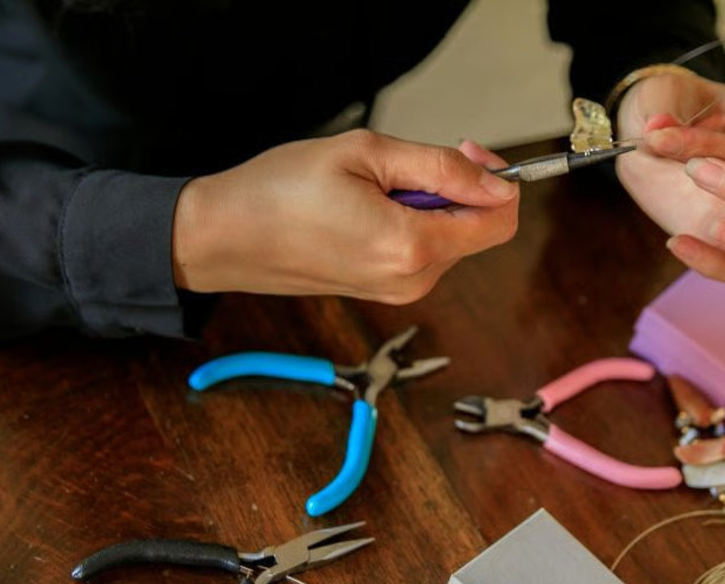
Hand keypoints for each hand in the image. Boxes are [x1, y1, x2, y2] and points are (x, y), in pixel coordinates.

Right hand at [172, 130, 518, 302]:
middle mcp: (412, 280)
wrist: (225, 237)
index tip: (464, 151)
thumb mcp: (367, 154)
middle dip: (456, 189)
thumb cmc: (280, 191)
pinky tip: (363, 211)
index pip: (499, 221)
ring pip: (448, 240)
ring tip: (369, 190)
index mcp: (412, 247)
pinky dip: (408, 224)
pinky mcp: (382, 291)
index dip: (496, 179)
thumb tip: (498, 182)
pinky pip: (420, 252)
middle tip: (402, 163)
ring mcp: (397, 291)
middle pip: (475, 230)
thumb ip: (442, 168)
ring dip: (427, 206)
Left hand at [615, 72, 724, 281]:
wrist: (653, 136)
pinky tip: (676, 242)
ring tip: (715, 228)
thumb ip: (665, 109)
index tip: (661, 136)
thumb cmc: (673, 110)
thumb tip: (658, 129)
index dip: (710, 141)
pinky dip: (713, 264)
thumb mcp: (665, 99)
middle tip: (697, 174)